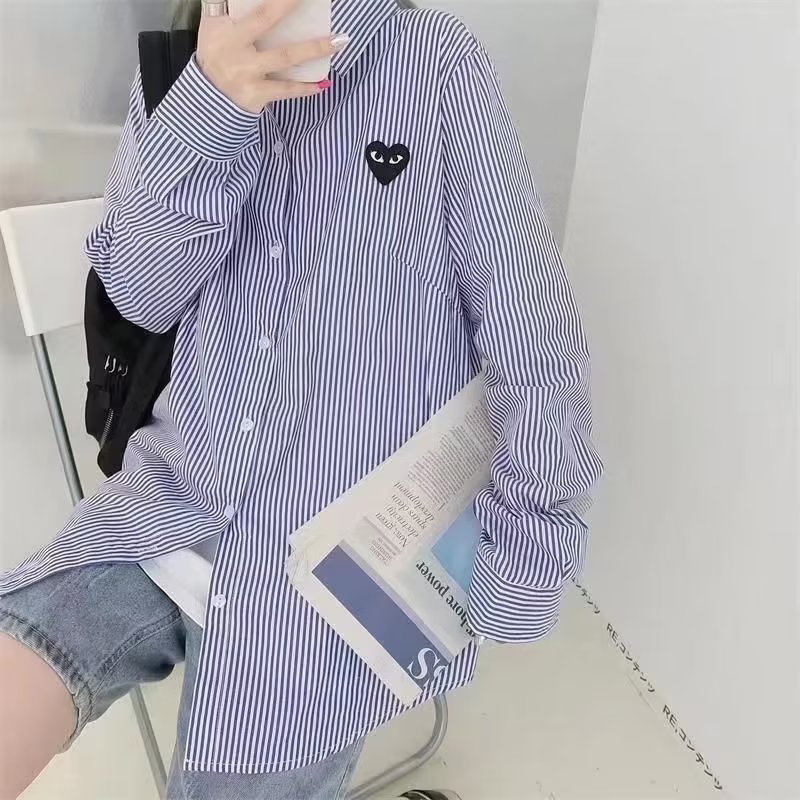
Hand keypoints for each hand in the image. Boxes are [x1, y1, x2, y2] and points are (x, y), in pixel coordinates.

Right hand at [196, 0, 346, 112]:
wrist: (207, 96)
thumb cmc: (217, 52)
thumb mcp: (213, 24)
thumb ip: (224, 4)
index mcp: (226, 29)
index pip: (258, 11)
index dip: (281, 2)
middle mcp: (236, 50)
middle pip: (268, 21)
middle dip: (291, 7)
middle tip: (320, 6)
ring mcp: (248, 74)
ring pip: (286, 58)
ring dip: (315, 49)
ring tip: (340, 41)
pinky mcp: (257, 95)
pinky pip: (286, 90)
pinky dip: (305, 88)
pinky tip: (323, 84)